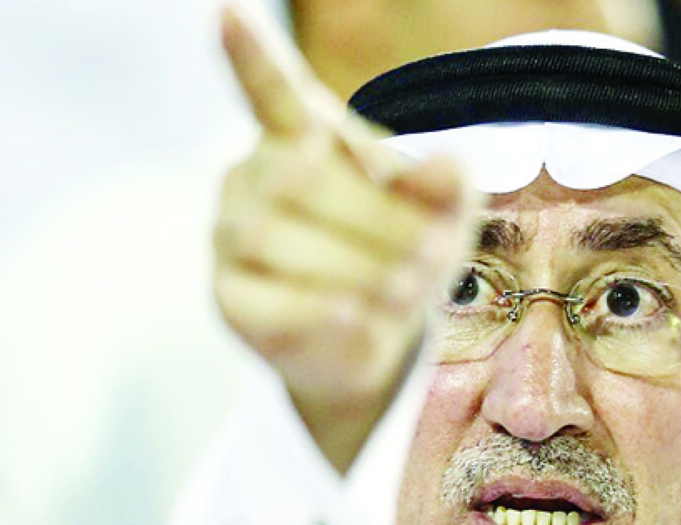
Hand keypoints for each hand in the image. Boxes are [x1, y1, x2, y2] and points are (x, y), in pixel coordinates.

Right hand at [215, 4, 480, 470]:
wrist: (369, 336)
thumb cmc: (399, 253)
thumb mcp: (441, 215)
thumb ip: (448, 186)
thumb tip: (452, 167)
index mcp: (301, 136)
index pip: (272, 91)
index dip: (252, 56)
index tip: (228, 12)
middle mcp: (252, 176)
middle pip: (299, 180)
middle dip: (378, 221)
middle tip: (433, 255)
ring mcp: (230, 235)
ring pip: (275, 240)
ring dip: (356, 268)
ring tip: (407, 290)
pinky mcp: (229, 297)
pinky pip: (266, 300)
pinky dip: (323, 311)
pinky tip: (363, 318)